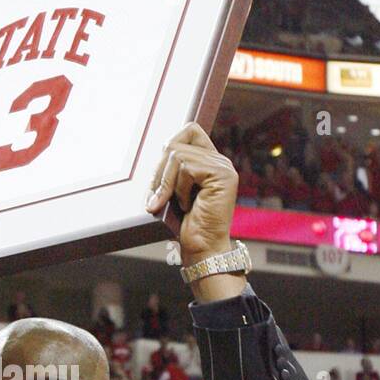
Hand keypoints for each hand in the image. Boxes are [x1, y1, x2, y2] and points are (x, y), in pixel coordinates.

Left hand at [146, 122, 237, 265]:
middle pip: (177, 142)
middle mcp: (219, 161)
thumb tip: (161, 147)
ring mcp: (222, 167)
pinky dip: (179, 189)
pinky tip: (187, 206)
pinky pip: (186, 168)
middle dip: (160, 170)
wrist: (202, 249)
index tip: (160, 175)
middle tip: (156, 197)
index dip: (170, 146)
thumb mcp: (173, 191)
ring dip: (167, 183)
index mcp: (210, 162)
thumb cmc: (186, 225)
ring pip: (178, 155)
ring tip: (175, 204)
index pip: (189, 131)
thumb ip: (171, 169)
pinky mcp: (221, 175)